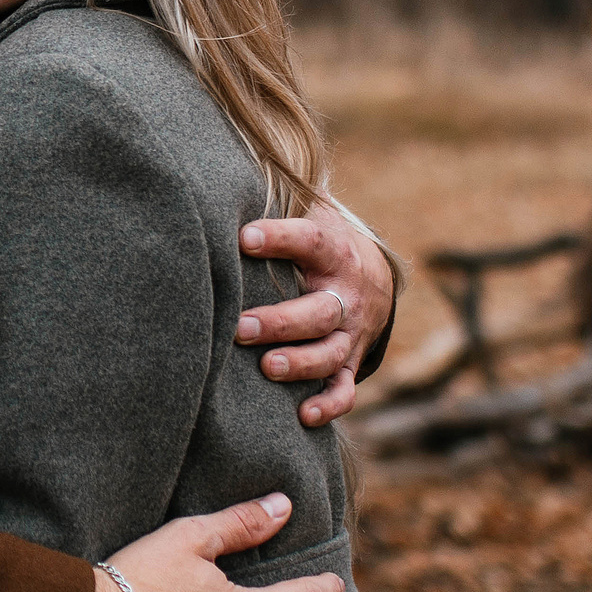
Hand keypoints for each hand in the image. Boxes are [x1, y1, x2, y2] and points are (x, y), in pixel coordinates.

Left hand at [237, 200, 397, 425]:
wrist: (372, 275)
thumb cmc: (318, 242)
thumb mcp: (309, 214)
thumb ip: (274, 202)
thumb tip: (218, 177)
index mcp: (333, 251)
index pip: (309, 241)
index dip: (280, 239)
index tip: (244, 237)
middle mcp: (346, 294)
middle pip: (318, 311)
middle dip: (280, 322)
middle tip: (239, 327)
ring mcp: (351, 332)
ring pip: (330, 353)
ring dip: (301, 363)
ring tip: (267, 367)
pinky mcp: (350, 361)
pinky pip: (345, 388)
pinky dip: (329, 404)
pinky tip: (304, 415)